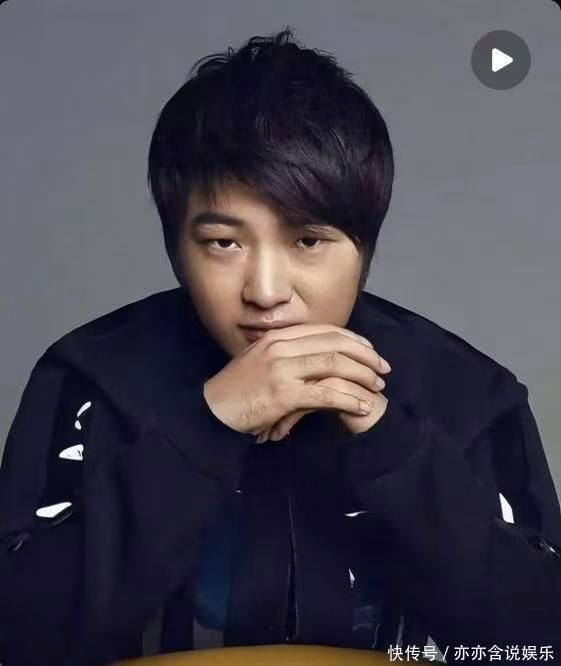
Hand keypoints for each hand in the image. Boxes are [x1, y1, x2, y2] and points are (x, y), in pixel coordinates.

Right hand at [202, 323, 390, 436]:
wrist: (210, 410)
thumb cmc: (236, 391)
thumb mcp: (259, 362)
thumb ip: (285, 355)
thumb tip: (313, 358)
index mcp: (278, 337)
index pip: (325, 330)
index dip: (353, 339)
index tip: (371, 351)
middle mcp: (281, 346)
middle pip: (336, 343)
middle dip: (366, 355)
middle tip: (383, 369)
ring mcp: (282, 368)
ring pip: (335, 364)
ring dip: (362, 376)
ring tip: (377, 387)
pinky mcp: (283, 393)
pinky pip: (327, 393)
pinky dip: (350, 399)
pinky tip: (362, 406)